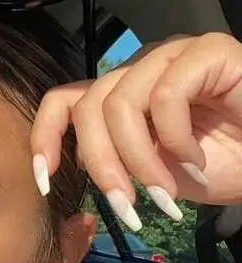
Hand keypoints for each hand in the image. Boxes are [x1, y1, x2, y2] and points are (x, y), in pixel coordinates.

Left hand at [30, 33, 241, 230]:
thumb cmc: (215, 167)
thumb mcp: (147, 174)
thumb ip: (110, 162)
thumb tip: (72, 165)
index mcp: (119, 95)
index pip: (63, 102)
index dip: (46, 139)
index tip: (46, 183)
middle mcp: (139, 70)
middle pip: (88, 108)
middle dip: (102, 168)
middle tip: (127, 209)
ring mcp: (170, 56)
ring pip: (119, 104)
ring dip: (139, 162)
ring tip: (164, 194)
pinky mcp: (206, 52)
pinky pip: (165, 97)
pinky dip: (175, 140)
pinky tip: (195, 161)